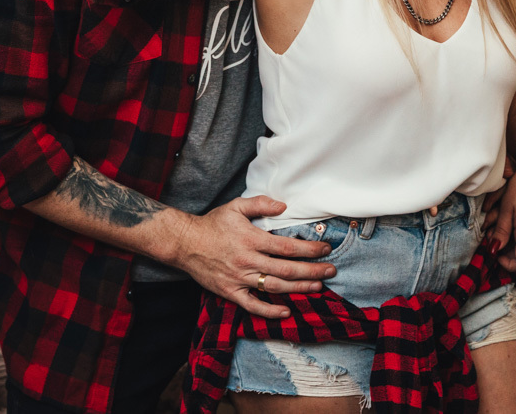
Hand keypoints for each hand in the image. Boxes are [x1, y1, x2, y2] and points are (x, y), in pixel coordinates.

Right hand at [167, 195, 335, 318]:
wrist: (184, 243)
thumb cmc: (212, 224)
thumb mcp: (236, 206)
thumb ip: (261, 203)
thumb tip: (284, 205)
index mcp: (252, 239)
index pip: (288, 247)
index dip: (310, 250)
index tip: (325, 250)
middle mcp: (248, 260)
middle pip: (287, 269)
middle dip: (312, 271)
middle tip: (331, 271)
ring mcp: (239, 278)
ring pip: (275, 287)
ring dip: (299, 288)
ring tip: (317, 287)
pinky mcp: (230, 292)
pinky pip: (252, 305)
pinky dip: (269, 310)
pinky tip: (286, 311)